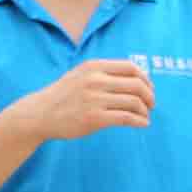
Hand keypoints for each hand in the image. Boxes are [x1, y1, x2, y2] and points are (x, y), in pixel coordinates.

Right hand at [21, 56, 154, 143]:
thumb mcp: (81, 75)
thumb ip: (104, 74)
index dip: (145, 78)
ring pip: (134, 102)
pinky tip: (142, 124)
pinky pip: (127, 118)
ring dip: (145, 111)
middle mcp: (95, 80)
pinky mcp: (95, 118)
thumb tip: (136, 78)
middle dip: (149, 96)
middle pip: (137, 84)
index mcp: (94, 66)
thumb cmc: (64, 95)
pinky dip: (140, 121)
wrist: (40, 113)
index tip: (149, 88)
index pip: (131, 67)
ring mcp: (95, 99)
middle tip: (151, 105)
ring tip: (145, 116)